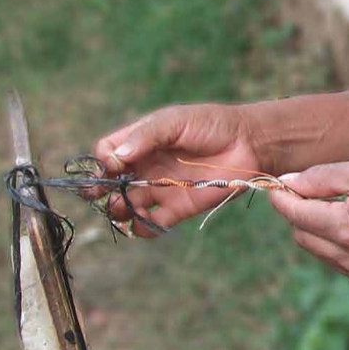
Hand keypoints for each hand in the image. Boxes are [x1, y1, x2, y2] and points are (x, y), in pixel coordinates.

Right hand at [91, 104, 265, 234]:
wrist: (249, 143)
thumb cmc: (212, 124)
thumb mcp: (175, 121)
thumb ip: (146, 136)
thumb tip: (115, 157)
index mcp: (142, 141)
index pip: (107, 152)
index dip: (103, 160)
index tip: (112, 165)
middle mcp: (147, 166)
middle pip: (110, 182)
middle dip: (100, 190)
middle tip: (99, 194)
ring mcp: (160, 188)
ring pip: (126, 205)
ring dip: (119, 210)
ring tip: (125, 207)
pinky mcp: (178, 208)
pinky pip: (152, 224)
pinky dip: (142, 228)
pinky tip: (143, 222)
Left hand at [268, 162, 348, 291]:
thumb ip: (319, 179)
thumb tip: (285, 184)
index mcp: (347, 228)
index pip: (296, 215)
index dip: (282, 198)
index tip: (276, 186)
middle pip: (302, 236)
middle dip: (303, 214)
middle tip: (318, 194)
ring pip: (319, 251)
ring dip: (321, 231)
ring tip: (348, 211)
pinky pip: (339, 264)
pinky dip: (340, 247)